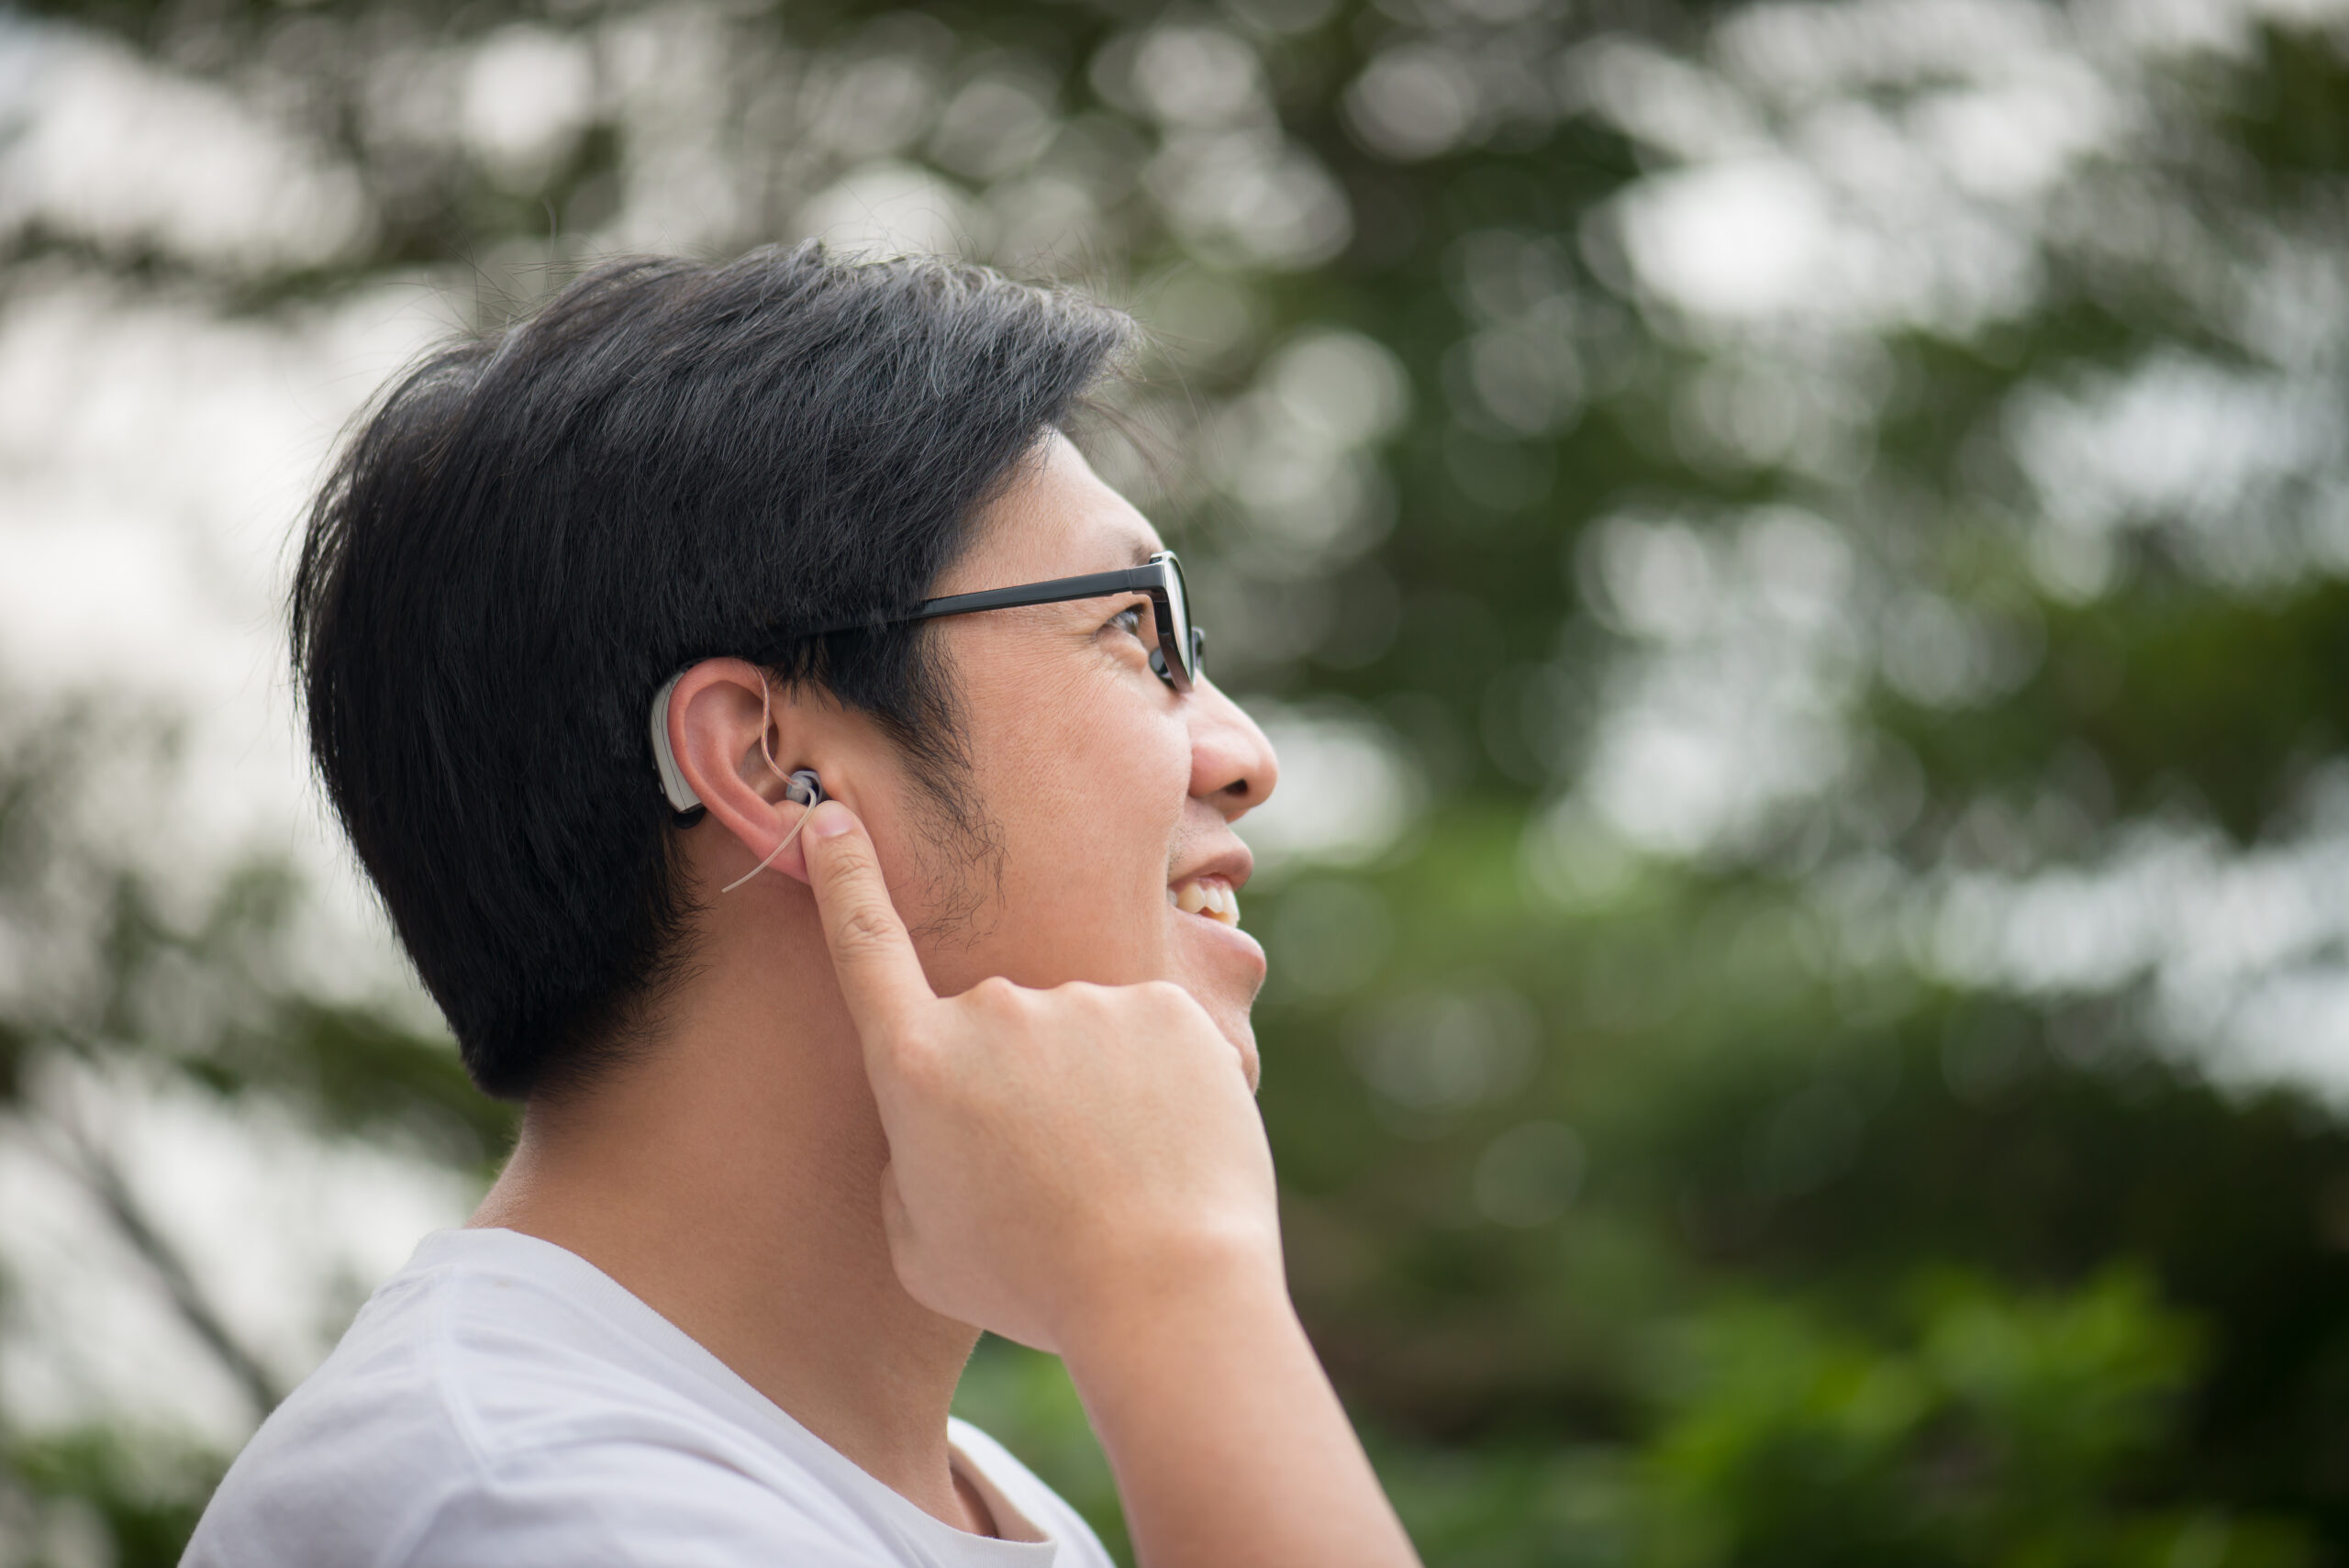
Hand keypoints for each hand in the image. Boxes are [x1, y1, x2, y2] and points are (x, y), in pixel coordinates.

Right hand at [799, 799, 1282, 1350]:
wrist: (1165, 1290)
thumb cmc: (1034, 1285)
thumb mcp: (920, 1245)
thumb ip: (909, 1161)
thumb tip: (933, 1121)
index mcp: (915, 1063)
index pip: (863, 942)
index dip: (842, 875)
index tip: (826, 813)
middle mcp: (993, 1010)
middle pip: (996, 1030)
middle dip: (1017, 1086)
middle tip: (1052, 1178)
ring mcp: (1083, 1000)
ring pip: (1079, 1034)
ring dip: (1092, 1089)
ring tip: (1117, 1176)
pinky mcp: (1164, 1004)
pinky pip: (1147, 1034)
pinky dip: (1156, 1084)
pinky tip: (1166, 1147)